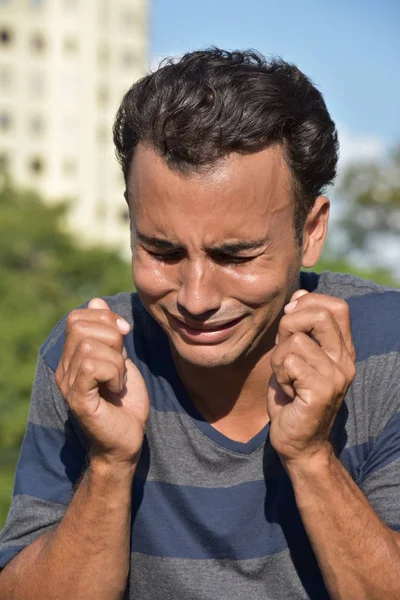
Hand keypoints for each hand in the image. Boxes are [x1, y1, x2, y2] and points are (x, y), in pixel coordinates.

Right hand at [55, 298, 149, 468]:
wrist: (127, 440)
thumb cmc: (126, 403)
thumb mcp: (121, 358)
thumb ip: (109, 333)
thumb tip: (96, 299)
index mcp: (73, 356)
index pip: (77, 317)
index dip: (104, 317)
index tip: (124, 332)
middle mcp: (64, 368)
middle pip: (80, 324)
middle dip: (112, 335)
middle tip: (122, 360)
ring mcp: (68, 383)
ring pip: (89, 345)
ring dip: (116, 360)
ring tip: (119, 380)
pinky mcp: (77, 398)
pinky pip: (91, 366)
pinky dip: (113, 373)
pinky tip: (117, 388)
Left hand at [267, 290, 355, 467]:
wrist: (298, 443)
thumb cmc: (293, 398)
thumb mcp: (295, 356)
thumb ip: (299, 328)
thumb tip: (299, 294)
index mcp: (342, 349)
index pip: (336, 307)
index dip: (309, 304)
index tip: (291, 319)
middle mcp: (345, 360)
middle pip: (320, 316)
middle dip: (290, 325)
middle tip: (284, 349)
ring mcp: (337, 376)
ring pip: (296, 341)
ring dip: (279, 358)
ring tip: (286, 378)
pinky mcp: (323, 390)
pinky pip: (289, 362)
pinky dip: (280, 374)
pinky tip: (288, 391)